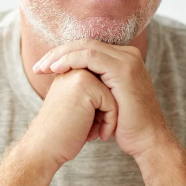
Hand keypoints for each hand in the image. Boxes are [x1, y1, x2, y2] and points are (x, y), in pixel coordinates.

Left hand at [33, 39, 167, 158]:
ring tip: (43, 68)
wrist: (147, 142)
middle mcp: (127, 55)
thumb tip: (69, 80)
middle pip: (85, 43)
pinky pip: (91, 57)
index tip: (43, 67)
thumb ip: (94, 85)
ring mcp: (127, 60)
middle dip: (58, 53)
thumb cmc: (124, 126)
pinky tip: (57, 69)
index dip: (63, 54)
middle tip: (38, 66)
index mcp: (123, 59)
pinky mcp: (123, 70)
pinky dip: (71, 60)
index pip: (88, 48)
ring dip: (60, 56)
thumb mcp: (106, 100)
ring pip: (86, 46)